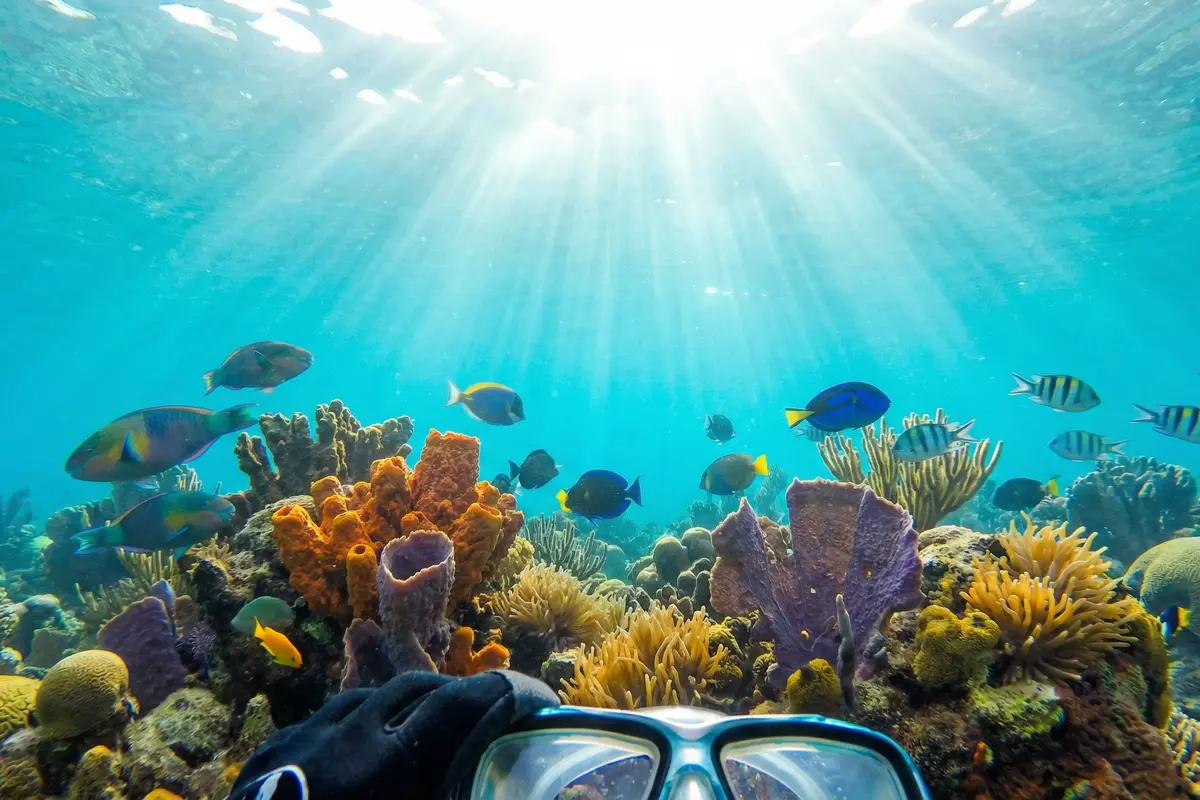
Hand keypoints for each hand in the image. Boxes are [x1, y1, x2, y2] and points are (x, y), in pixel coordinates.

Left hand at [229, 669, 559, 799]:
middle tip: (472, 712)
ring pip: (362, 699)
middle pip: (413, 689)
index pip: (454, 705)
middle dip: (449, 694)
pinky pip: (317, 722)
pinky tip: (347, 747)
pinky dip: (344, 728)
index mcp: (388, 763)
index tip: (523, 698)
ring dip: (394, 707)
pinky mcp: (269, 751)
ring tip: (411, 726)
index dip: (494, 696)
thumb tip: (476, 783)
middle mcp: (349, 733)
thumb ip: (440, 787)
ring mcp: (303, 736)